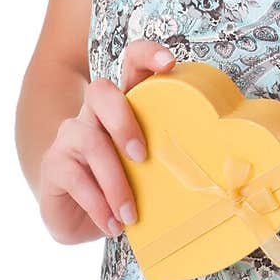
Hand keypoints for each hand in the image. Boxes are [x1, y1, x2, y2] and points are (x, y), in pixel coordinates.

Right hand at [37, 39, 175, 245]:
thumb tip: (226, 169)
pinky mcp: (53, 164)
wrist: (80, 220)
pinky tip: (112, 225)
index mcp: (124, 107)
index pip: (131, 64)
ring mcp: (71, 137)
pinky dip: (98, 205)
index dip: (147, 54)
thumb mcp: (151, 170)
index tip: (169, 62)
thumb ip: (170, 157)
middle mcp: (94, 114)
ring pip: (91, 141)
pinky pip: (75, 177)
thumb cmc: (125, 187)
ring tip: (131, 215)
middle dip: (123, 120)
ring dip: (115, 182)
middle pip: (101, 92)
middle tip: (142, 156)